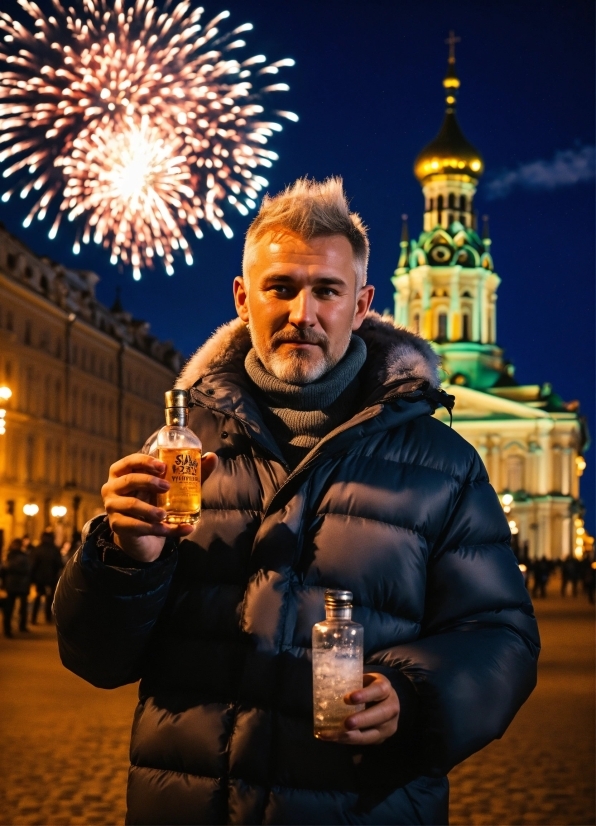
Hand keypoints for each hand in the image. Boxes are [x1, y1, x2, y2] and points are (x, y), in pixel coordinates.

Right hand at [101, 452, 217, 562]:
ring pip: (131, 505)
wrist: (144, 533)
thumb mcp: (171, 486)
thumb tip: (211, 456)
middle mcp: (112, 487)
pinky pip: (138, 527)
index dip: (145, 461)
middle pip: (129, 480)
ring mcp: (113, 507)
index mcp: (123, 472)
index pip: (130, 461)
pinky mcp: (118, 526)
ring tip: (164, 514)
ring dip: (149, 509)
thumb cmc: (154, 500)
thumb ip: (189, 472)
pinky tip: (174, 529)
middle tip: (167, 486)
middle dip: (148, 481)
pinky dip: (159, 529)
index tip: (163, 466)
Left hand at [319, 673, 399, 745]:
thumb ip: (350, 681)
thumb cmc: (366, 687)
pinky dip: (348, 741)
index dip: (365, 694)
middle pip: (381, 714)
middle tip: (346, 723)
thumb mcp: (362, 679)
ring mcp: (388, 726)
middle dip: (363, 720)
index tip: (348, 698)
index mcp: (386, 688)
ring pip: (374, 734)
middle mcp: (392, 707)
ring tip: (333, 736)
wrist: (382, 700)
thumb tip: (327, 681)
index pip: (379, 690)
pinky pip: (365, 742)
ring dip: (352, 736)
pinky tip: (333, 739)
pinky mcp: (380, 738)